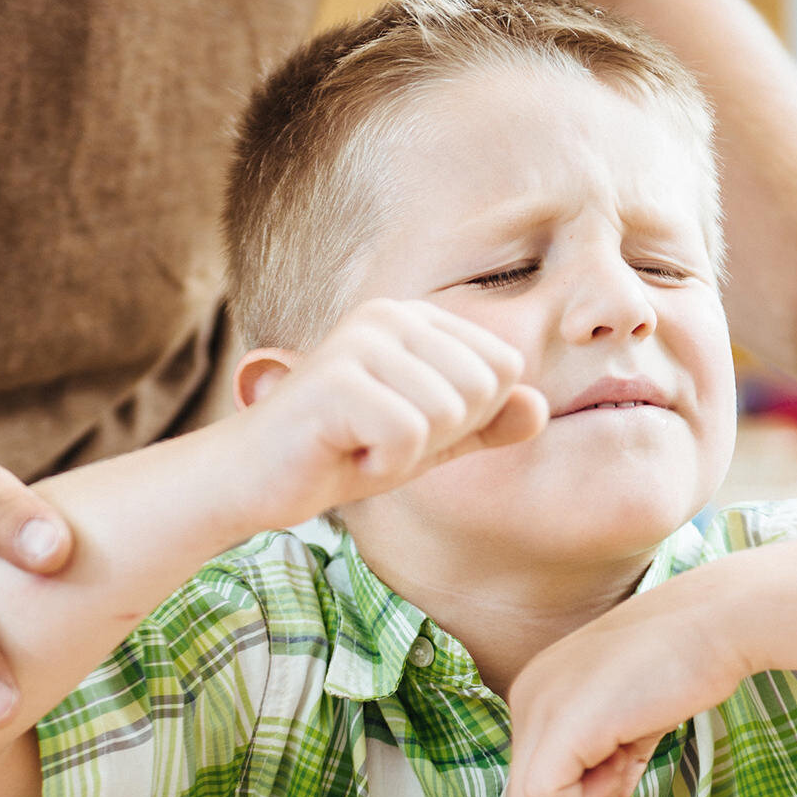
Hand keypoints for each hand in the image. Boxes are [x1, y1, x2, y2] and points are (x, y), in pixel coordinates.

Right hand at [240, 298, 548, 524]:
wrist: (254, 480)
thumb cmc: (341, 453)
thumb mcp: (431, 442)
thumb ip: (487, 424)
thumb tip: (541, 407)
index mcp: (416, 319)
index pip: (504, 367)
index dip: (470, 418)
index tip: (410, 425)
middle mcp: (390, 316)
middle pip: (482, 387)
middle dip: (442, 435)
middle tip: (382, 438)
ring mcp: (360, 343)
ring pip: (448, 412)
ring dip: (409, 453)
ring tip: (361, 444)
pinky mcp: (337, 381)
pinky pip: (410, 437)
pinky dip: (383, 465)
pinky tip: (345, 454)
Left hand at [506, 581, 741, 796]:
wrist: (715, 621)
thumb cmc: (683, 660)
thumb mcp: (628, 711)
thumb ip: (605, 750)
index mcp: (539, 685)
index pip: (538, 767)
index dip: (582, 778)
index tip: (625, 745)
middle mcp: (527, 692)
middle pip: (530, 787)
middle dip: (582, 790)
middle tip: (627, 751)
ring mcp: (538, 705)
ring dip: (588, 794)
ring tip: (628, 747)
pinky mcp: (560, 723)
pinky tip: (624, 757)